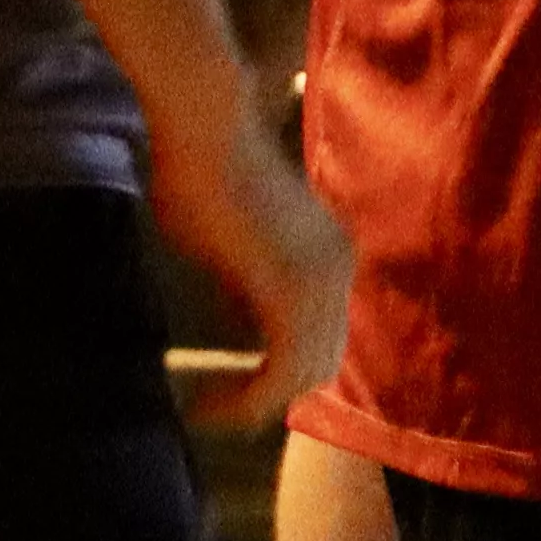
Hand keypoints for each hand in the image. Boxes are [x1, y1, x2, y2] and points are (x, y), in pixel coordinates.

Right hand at [151, 99, 348, 431]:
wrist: (205, 130)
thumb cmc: (201, 173)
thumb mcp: (227, 246)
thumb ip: (244, 288)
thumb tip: (242, 326)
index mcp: (330, 258)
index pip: (320, 339)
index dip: (275, 374)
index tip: (221, 387)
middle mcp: (339, 271)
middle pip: (318, 365)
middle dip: (267, 396)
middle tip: (212, 408)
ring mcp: (323, 282)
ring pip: (302, 376)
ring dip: (251, 405)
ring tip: (204, 410)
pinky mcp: (293, 293)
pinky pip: (281, 371)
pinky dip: (247, 399)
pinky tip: (208, 405)